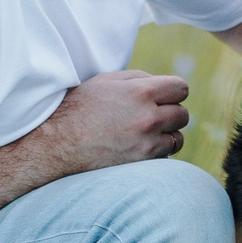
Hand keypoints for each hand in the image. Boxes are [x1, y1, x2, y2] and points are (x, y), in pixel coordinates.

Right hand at [40, 70, 192, 173]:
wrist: (58, 145)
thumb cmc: (79, 109)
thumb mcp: (105, 81)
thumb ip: (137, 78)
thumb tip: (159, 83)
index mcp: (140, 92)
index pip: (181, 88)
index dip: (173, 92)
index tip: (164, 97)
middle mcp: (148, 117)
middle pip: (183, 114)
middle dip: (171, 114)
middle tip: (153, 116)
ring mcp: (147, 143)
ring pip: (178, 139)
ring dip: (167, 136)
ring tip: (147, 135)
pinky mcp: (142, 164)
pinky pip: (165, 158)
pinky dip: (157, 154)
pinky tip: (139, 149)